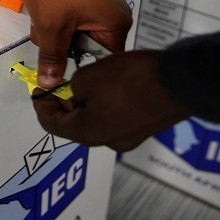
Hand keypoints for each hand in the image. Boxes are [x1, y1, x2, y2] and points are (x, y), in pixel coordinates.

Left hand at [18, 0, 132, 87]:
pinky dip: (53, 19)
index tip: (59, 70)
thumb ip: (53, 59)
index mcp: (116, 25)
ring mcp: (99, 5)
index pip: (103, 64)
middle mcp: (114, 15)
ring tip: (44, 15)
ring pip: (73, 35)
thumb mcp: (50, 27)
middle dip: (62, 46)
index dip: (80, 68)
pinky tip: (44, 7)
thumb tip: (51, 86)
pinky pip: (69, 20)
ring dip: (54, 32)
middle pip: (88, 50)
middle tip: (48, 31)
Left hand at [32, 50, 188, 150]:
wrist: (179, 82)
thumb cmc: (130, 79)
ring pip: (97, 121)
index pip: (51, 124)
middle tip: (60, 85)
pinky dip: (106, 104)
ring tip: (84, 81)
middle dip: (64, 105)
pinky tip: (109, 85)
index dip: (41, 105)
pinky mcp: (144, 127)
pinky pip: (116, 117)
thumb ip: (74, 87)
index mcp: (86, 133)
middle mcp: (106, 142)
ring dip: (86, 104)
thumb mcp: (88, 77)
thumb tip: (77, 92)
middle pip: (74, 125)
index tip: (39, 89)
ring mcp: (128, 138)